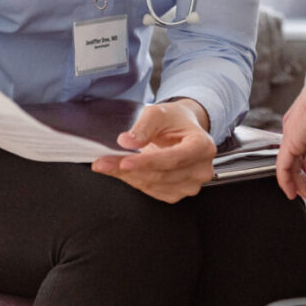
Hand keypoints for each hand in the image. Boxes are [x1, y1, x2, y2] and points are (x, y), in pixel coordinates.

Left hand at [91, 98, 216, 202]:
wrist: (183, 130)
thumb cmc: (175, 120)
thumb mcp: (160, 113)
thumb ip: (144, 126)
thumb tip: (127, 141)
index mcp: (203, 146)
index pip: (174, 159)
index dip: (148, 162)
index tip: (124, 161)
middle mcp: (201, 169)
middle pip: (162, 174)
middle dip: (129, 169)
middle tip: (103, 162)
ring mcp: (191, 185)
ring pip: (154, 185)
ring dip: (127, 176)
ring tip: (107, 164)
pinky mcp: (177, 193)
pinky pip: (151, 191)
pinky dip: (134, 180)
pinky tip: (122, 170)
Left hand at [274, 89, 305, 204]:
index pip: (301, 146)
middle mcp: (295, 126)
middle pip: (295, 158)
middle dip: (305, 178)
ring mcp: (291, 134)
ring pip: (291, 166)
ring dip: (303, 185)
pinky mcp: (290, 142)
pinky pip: (284, 168)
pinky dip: (287, 182)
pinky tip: (292, 194)